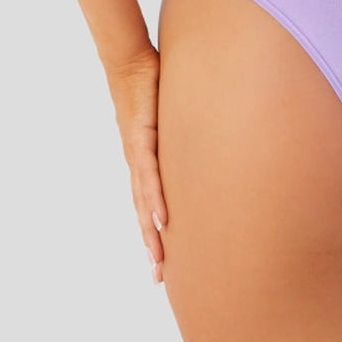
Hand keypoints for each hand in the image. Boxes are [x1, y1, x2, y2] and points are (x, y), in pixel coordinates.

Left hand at [106, 45, 167, 285]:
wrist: (131, 61)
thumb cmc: (153, 84)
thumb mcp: (174, 118)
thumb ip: (187, 134)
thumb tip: (210, 142)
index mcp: (145, 162)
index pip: (148, 206)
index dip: (154, 236)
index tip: (162, 264)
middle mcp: (138, 163)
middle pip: (143, 214)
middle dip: (151, 247)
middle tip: (158, 280)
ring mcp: (138, 153)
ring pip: (143, 202)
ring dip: (150, 233)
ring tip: (159, 261)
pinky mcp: (141, 138)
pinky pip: (149, 174)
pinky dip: (154, 198)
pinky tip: (160, 219)